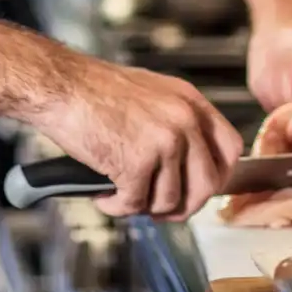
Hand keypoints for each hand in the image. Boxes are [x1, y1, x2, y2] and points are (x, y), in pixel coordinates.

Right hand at [0, 22, 242, 219]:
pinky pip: (134, 205)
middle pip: (207, 185)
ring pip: (169, 201)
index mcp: (191, 101)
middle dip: (183, 205)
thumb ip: (178, 125)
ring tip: (120, 191)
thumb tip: (190, 168)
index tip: (197, 188)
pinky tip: (103, 192)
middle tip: (159, 207)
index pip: (230, 150)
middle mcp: (184, 120)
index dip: (216, 176)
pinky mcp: (137, 163)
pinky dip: (116, 206)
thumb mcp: (154, 96)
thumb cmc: (96, 91)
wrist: (61, 85)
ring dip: (142, 205)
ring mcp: (163, 141)